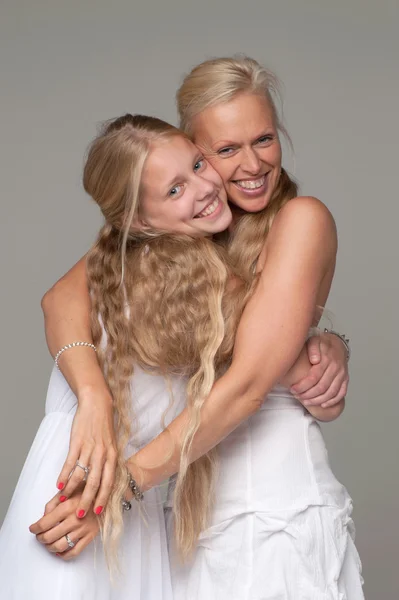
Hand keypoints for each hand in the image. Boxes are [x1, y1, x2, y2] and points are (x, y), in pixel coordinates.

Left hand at [29, 490, 99, 559]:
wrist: (106, 495)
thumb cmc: (85, 492)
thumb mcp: (68, 490)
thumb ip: (53, 503)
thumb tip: (43, 517)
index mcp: (67, 506)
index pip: (44, 523)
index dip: (35, 528)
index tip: (32, 529)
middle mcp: (75, 519)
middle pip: (50, 537)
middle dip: (40, 538)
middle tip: (39, 536)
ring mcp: (83, 529)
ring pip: (60, 546)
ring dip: (49, 547)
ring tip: (47, 543)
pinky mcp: (90, 536)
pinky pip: (74, 552)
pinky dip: (63, 555)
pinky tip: (59, 551)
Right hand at [56, 387, 116, 517]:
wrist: (97, 404)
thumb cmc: (104, 425)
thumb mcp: (112, 444)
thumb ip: (109, 461)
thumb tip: (107, 481)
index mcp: (113, 455)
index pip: (109, 482)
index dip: (104, 498)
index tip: (99, 512)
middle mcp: (102, 454)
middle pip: (95, 482)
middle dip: (87, 500)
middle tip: (80, 514)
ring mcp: (89, 448)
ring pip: (80, 475)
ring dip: (72, 490)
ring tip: (64, 501)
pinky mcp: (77, 442)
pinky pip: (70, 463)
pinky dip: (64, 475)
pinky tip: (59, 485)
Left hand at [290, 332, 348, 406]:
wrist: (337, 343)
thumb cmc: (322, 343)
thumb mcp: (315, 340)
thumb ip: (313, 348)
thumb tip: (314, 361)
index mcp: (327, 359)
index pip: (314, 377)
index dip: (302, 385)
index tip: (293, 389)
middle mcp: (336, 368)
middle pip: (322, 387)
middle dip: (308, 395)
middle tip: (297, 396)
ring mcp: (342, 374)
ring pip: (331, 393)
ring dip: (317, 400)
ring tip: (306, 402)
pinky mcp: (345, 379)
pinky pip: (341, 393)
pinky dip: (332, 401)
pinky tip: (323, 405)